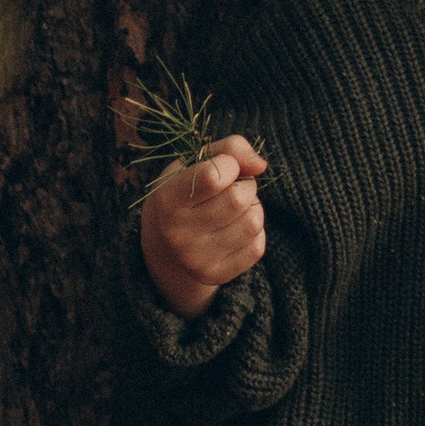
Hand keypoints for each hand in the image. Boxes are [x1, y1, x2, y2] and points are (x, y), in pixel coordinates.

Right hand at [139, 136, 266, 315]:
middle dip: (244, 185)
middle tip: (231, 187)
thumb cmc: (184, 191)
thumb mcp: (193, 162)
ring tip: (233, 208)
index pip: (214, 176)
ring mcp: (196, 259)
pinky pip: (257, 247)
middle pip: (238, 198)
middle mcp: (177, 234)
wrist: (164, 244)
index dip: (229, 164)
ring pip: (253, 222)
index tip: (223, 166)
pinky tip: (234, 229)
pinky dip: (253, 232)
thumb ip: (229, 149)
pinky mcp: (215, 275)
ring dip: (252, 208)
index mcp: (167, 200)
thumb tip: (261, 165)